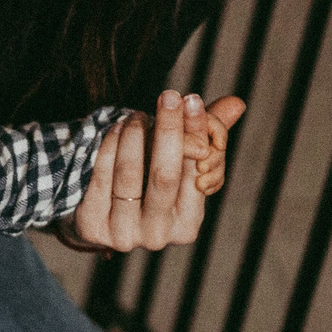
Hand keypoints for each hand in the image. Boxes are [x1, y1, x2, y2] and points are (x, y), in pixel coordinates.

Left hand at [68, 90, 239, 253]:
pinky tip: (117, 127)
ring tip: (137, 114)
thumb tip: (237, 103)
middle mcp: (158, 235)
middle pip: (165, 175)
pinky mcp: (94, 225)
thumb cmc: (149, 187)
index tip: (192, 99)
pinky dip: (110, 145)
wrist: (102, 221)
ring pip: (130, 174)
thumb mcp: (178, 168)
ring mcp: (124, 233)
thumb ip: (206, 135)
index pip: (194, 173)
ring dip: (135, 134)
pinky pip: (102, 175)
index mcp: (187, 226)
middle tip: (169, 95)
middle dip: (169, 130)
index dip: (195, 134)